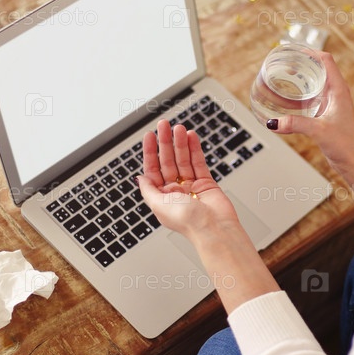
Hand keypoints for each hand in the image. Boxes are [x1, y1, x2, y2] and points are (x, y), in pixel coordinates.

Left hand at [138, 120, 239, 240]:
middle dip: (166, 142)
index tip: (150, 135)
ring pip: (183, 159)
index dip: (151, 151)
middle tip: (164, 125)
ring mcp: (191, 186)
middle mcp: (175, 191)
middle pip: (168, 161)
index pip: (153, 169)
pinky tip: (191, 137)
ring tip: (179, 128)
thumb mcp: (158, 205)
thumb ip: (148, 189)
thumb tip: (139, 178)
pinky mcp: (206, 183)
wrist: (214, 229)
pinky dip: (195, 149)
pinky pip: (198, 162)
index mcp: (161, 197)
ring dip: (180, 143)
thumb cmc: (188, 223)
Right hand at [270, 51, 353, 170]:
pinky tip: (287, 99)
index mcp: (338, 90)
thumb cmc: (346, 145)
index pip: (326, 60)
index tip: (294, 49)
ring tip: (284, 75)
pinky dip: (299, 94)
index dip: (310, 51)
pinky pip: (311, 97)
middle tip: (285, 62)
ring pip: (314, 83)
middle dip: (302, 63)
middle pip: (319, 68)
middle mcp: (336, 93)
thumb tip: (273, 122)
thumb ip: (295, 124)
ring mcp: (331, 103)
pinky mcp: (326, 114)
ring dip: (301, 78)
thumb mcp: (318, 131)